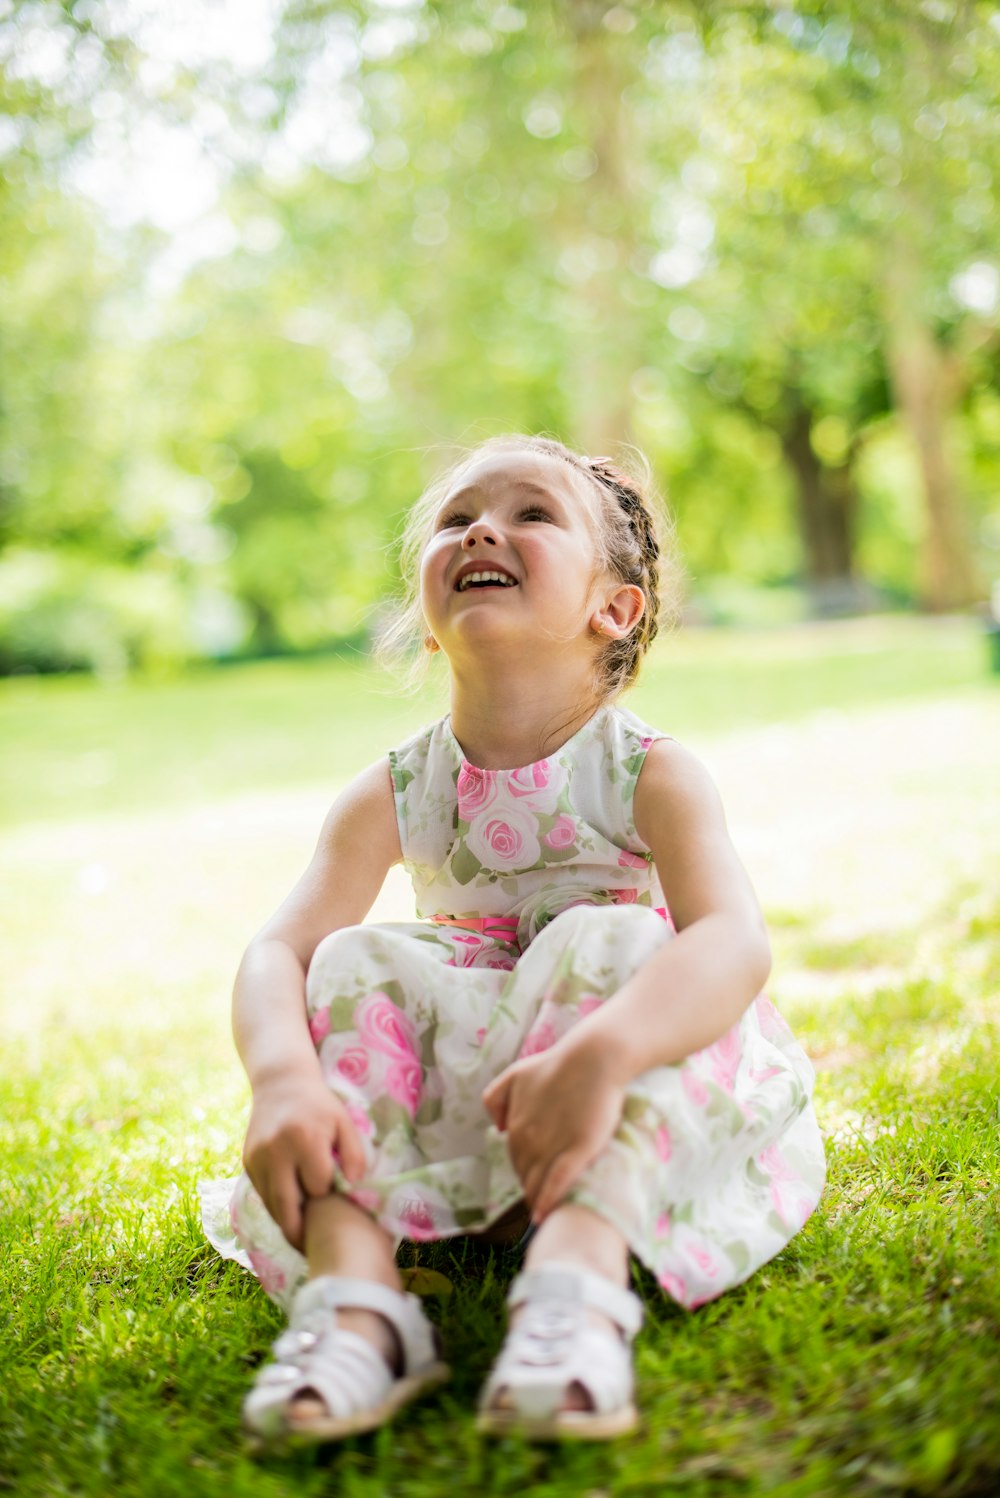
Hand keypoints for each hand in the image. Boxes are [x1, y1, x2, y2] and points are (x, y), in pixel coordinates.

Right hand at [242, 1070, 366, 1251]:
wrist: (281, 1082)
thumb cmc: (319, 1105)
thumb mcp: (344, 1122)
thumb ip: (355, 1154)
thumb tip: (355, 1187)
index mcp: (304, 1138)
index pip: (318, 1186)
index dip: (328, 1195)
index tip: (337, 1198)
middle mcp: (276, 1150)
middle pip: (287, 1207)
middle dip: (300, 1233)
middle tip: (313, 1249)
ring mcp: (258, 1157)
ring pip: (271, 1205)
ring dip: (287, 1223)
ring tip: (303, 1237)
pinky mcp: (248, 1161)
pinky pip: (262, 1194)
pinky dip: (276, 1206)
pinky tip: (290, 1212)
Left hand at [482, 1032, 624, 1223]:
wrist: (593, 1057)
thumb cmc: (557, 1063)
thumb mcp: (516, 1075)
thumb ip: (497, 1098)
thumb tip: (498, 1128)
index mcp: (515, 1126)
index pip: (515, 1161)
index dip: (525, 1173)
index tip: (535, 1181)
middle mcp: (528, 1140)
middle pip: (526, 1176)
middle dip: (531, 1188)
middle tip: (543, 1198)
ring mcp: (552, 1146)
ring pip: (538, 1184)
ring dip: (538, 1200)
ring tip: (545, 1214)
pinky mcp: (577, 1149)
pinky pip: (557, 1183)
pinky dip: (548, 1201)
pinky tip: (544, 1214)